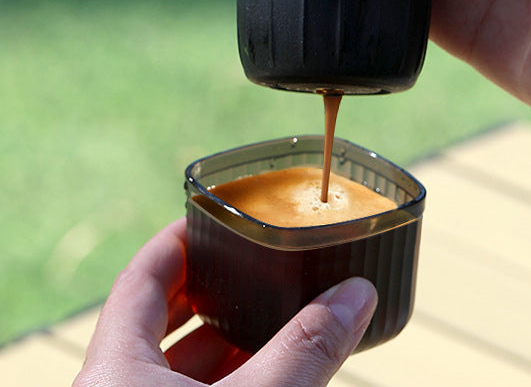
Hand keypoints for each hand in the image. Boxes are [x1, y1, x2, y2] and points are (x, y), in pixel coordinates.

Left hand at [73, 219, 376, 386]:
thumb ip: (306, 350)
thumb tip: (357, 294)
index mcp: (112, 370)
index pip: (141, 277)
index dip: (180, 240)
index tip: (219, 220)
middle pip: (155, 324)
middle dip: (211, 296)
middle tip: (257, 271)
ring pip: (169, 375)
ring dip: (219, 349)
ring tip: (270, 325)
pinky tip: (262, 384)